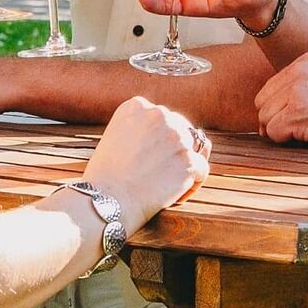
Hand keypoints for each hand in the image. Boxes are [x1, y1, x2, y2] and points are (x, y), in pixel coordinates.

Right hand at [82, 94, 210, 231]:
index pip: (162, 119)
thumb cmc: (105, 178)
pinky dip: (192, 184)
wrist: (106, 201)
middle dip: (174, 152)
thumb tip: (168, 140)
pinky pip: (202, 170)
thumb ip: (139, 131)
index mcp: (137, 106)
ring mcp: (176, 136)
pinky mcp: (189, 159)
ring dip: (184, 166)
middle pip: (181, 130)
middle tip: (157, 175)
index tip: (146, 160)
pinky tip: (175, 196)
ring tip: (166, 186)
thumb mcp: (116, 139)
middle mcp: (159, 114)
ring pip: (194, 150)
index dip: (159, 141)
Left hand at [255, 54, 307, 146]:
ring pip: (265, 118)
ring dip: (280, 132)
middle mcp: (298, 72)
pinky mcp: (299, 112)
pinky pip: (274, 132)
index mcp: (304, 62)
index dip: (275, 109)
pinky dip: (286, 140)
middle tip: (294, 131)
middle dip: (273, 121)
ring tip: (305, 133)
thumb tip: (271, 108)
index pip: (270, 88)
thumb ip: (301, 86)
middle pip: (262, 103)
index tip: (291, 120)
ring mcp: (298, 91)